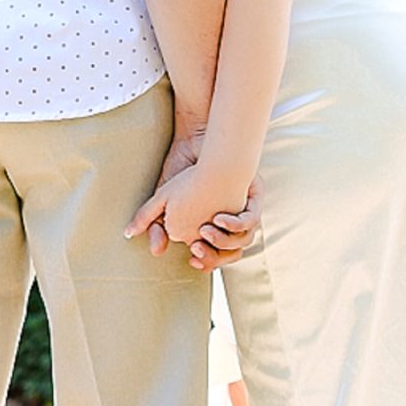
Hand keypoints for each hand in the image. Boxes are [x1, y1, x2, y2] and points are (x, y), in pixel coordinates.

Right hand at [126, 169, 261, 270]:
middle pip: (228, 254)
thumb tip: (154, 252)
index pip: (212, 255)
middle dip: (214, 257)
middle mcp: (228, 223)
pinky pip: (251, 220)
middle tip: (196, 250)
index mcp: (209, 227)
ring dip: (225, 242)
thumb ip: (154, 224)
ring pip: (242, 241)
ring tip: (204, 232)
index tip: (192, 261)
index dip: (204, 261)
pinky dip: (237, 224)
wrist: (195, 144)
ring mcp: (240, 212)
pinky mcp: (250, 199)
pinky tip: (218, 218)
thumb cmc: (178, 171)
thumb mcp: (163, 201)